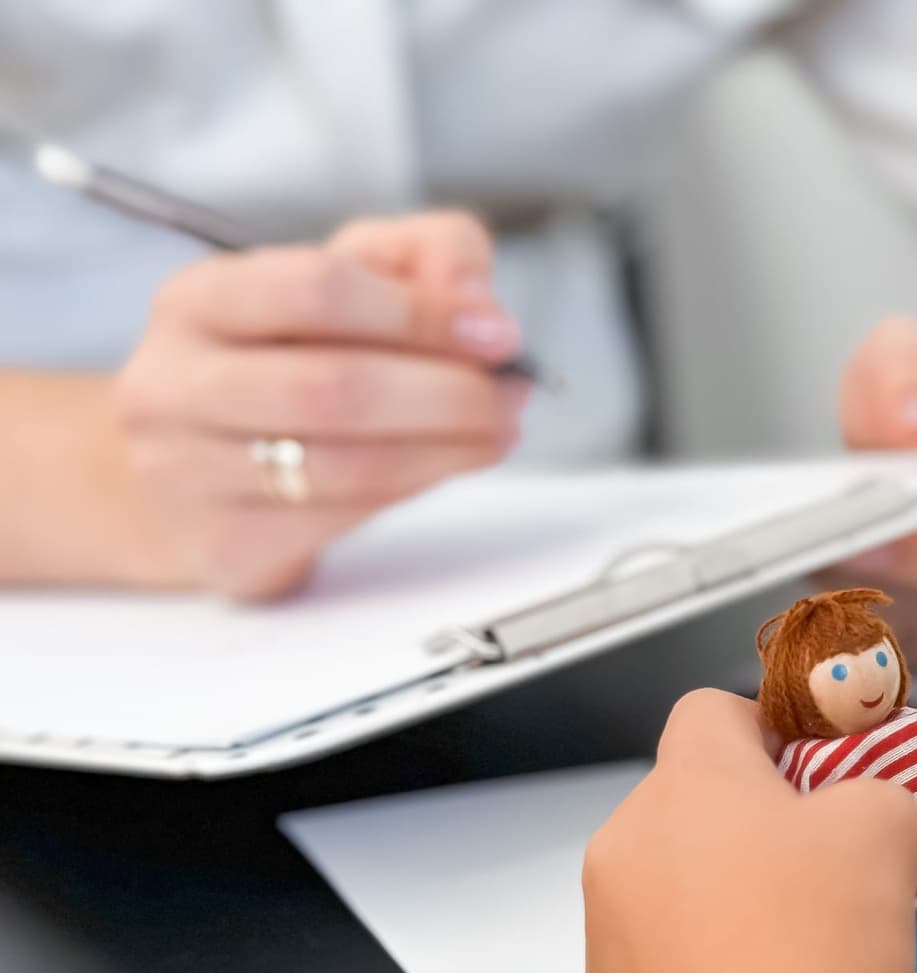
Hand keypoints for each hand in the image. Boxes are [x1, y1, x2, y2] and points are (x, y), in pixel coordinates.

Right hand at [114, 211, 528, 597]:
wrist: (193, 470)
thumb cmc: (284, 362)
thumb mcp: (351, 280)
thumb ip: (427, 258)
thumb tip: (483, 307)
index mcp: (200, 299)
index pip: (316, 289)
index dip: (422, 314)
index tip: (497, 335)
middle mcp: (176, 382)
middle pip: (337, 388)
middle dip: (449, 394)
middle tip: (511, 397)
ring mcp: (187, 471)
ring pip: (349, 465)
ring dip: (448, 450)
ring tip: (497, 432)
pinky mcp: (225, 543)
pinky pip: (343, 520)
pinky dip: (414, 490)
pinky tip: (445, 467)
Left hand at [583, 690, 916, 972]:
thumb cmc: (826, 954)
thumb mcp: (887, 828)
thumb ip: (874, 792)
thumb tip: (860, 814)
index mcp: (682, 792)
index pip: (713, 713)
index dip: (777, 732)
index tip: (825, 774)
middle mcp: (626, 862)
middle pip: (697, 814)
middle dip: (766, 833)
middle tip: (838, 874)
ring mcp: (611, 953)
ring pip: (687, 903)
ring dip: (749, 914)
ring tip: (824, 959)